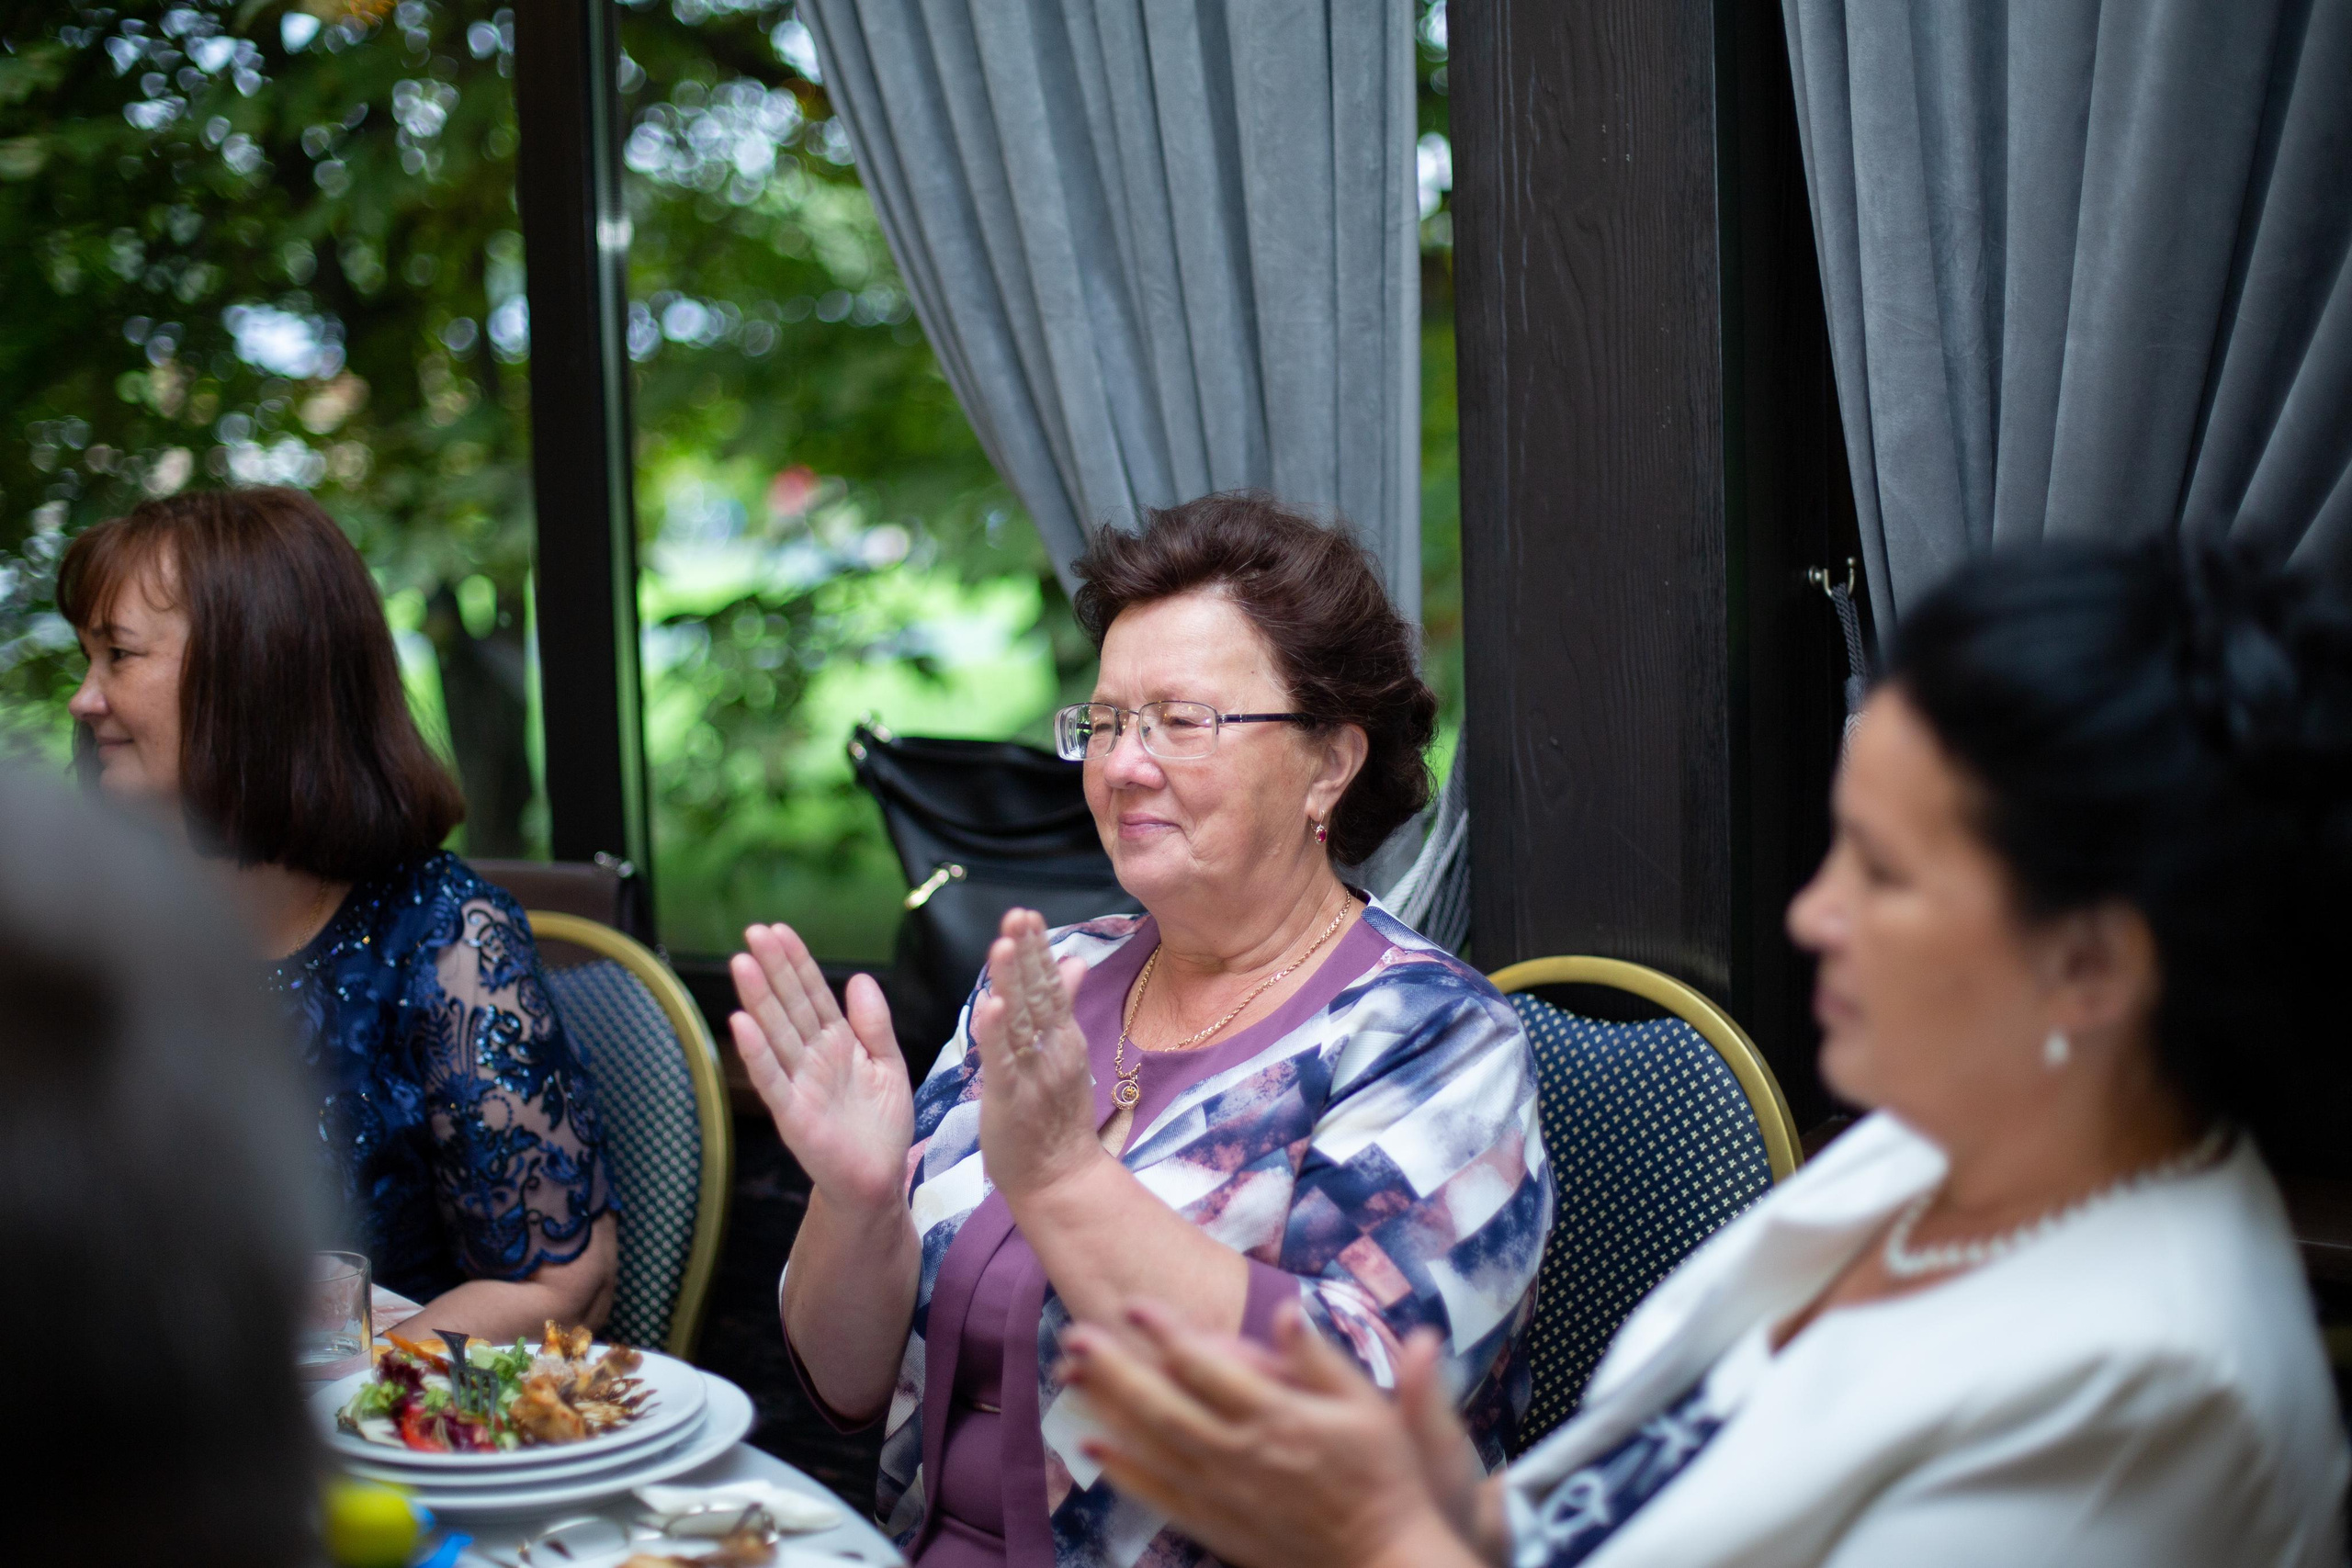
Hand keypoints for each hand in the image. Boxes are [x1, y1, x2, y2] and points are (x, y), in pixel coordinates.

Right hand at [729, 922, 911, 1213]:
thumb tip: (859, 977)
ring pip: (777, 1033)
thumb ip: (874, 1025)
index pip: (814, 994)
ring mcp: (799, 1084)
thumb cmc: (881, 1126)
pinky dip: (757, 1052)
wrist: (878, 1181)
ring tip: (741, 962)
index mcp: (837, 1043)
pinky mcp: (793, 1114)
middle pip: (790, 1005)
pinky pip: (773, 1079)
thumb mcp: (889, 1066)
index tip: (780, 929)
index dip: (797, 962)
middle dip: (773, 969)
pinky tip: (740, 1023)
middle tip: (753, 931)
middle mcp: (812, 1058)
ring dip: (758, 999)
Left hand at [970, 908, 1098, 1200]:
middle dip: (1027, 953)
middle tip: (1018, 914)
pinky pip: (1002, 1063)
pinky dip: (996, 1034)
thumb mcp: (1065, 1055)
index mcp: (1061, 1038)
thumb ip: (1063, 1007)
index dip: (1037, 950)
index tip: (1027, 914)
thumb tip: (1073, 961)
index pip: (1049, 985)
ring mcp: (1032, 1074)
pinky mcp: (1010, 1100)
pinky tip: (990, 1007)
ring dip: (1011, 983)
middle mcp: (1051, 1050)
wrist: (1061, 1179)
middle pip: (1038, 994)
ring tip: (1002, 946)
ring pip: (1020, 1022)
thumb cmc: (1055, 1118)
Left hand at [1056, 1301, 1475, 1567]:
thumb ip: (1320, 1360)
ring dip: (1108, 1409)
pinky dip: (1122, 1471)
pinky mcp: (1217, 1525)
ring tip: (1071, 1377)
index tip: (1133, 1304)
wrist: (1383, 1559)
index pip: (1206, 1366)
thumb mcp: (1366, 1408)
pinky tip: (1092, 1446)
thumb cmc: (1383, 1478)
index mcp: (1275, 1418)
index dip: (1166, 1332)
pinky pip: (1158, 1496)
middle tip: (1076, 1335)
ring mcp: (1223, 1494)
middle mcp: (1239, 1455)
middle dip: (1116, 1367)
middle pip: (1162, 1405)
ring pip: (1152, 1447)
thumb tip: (1286, 1310)